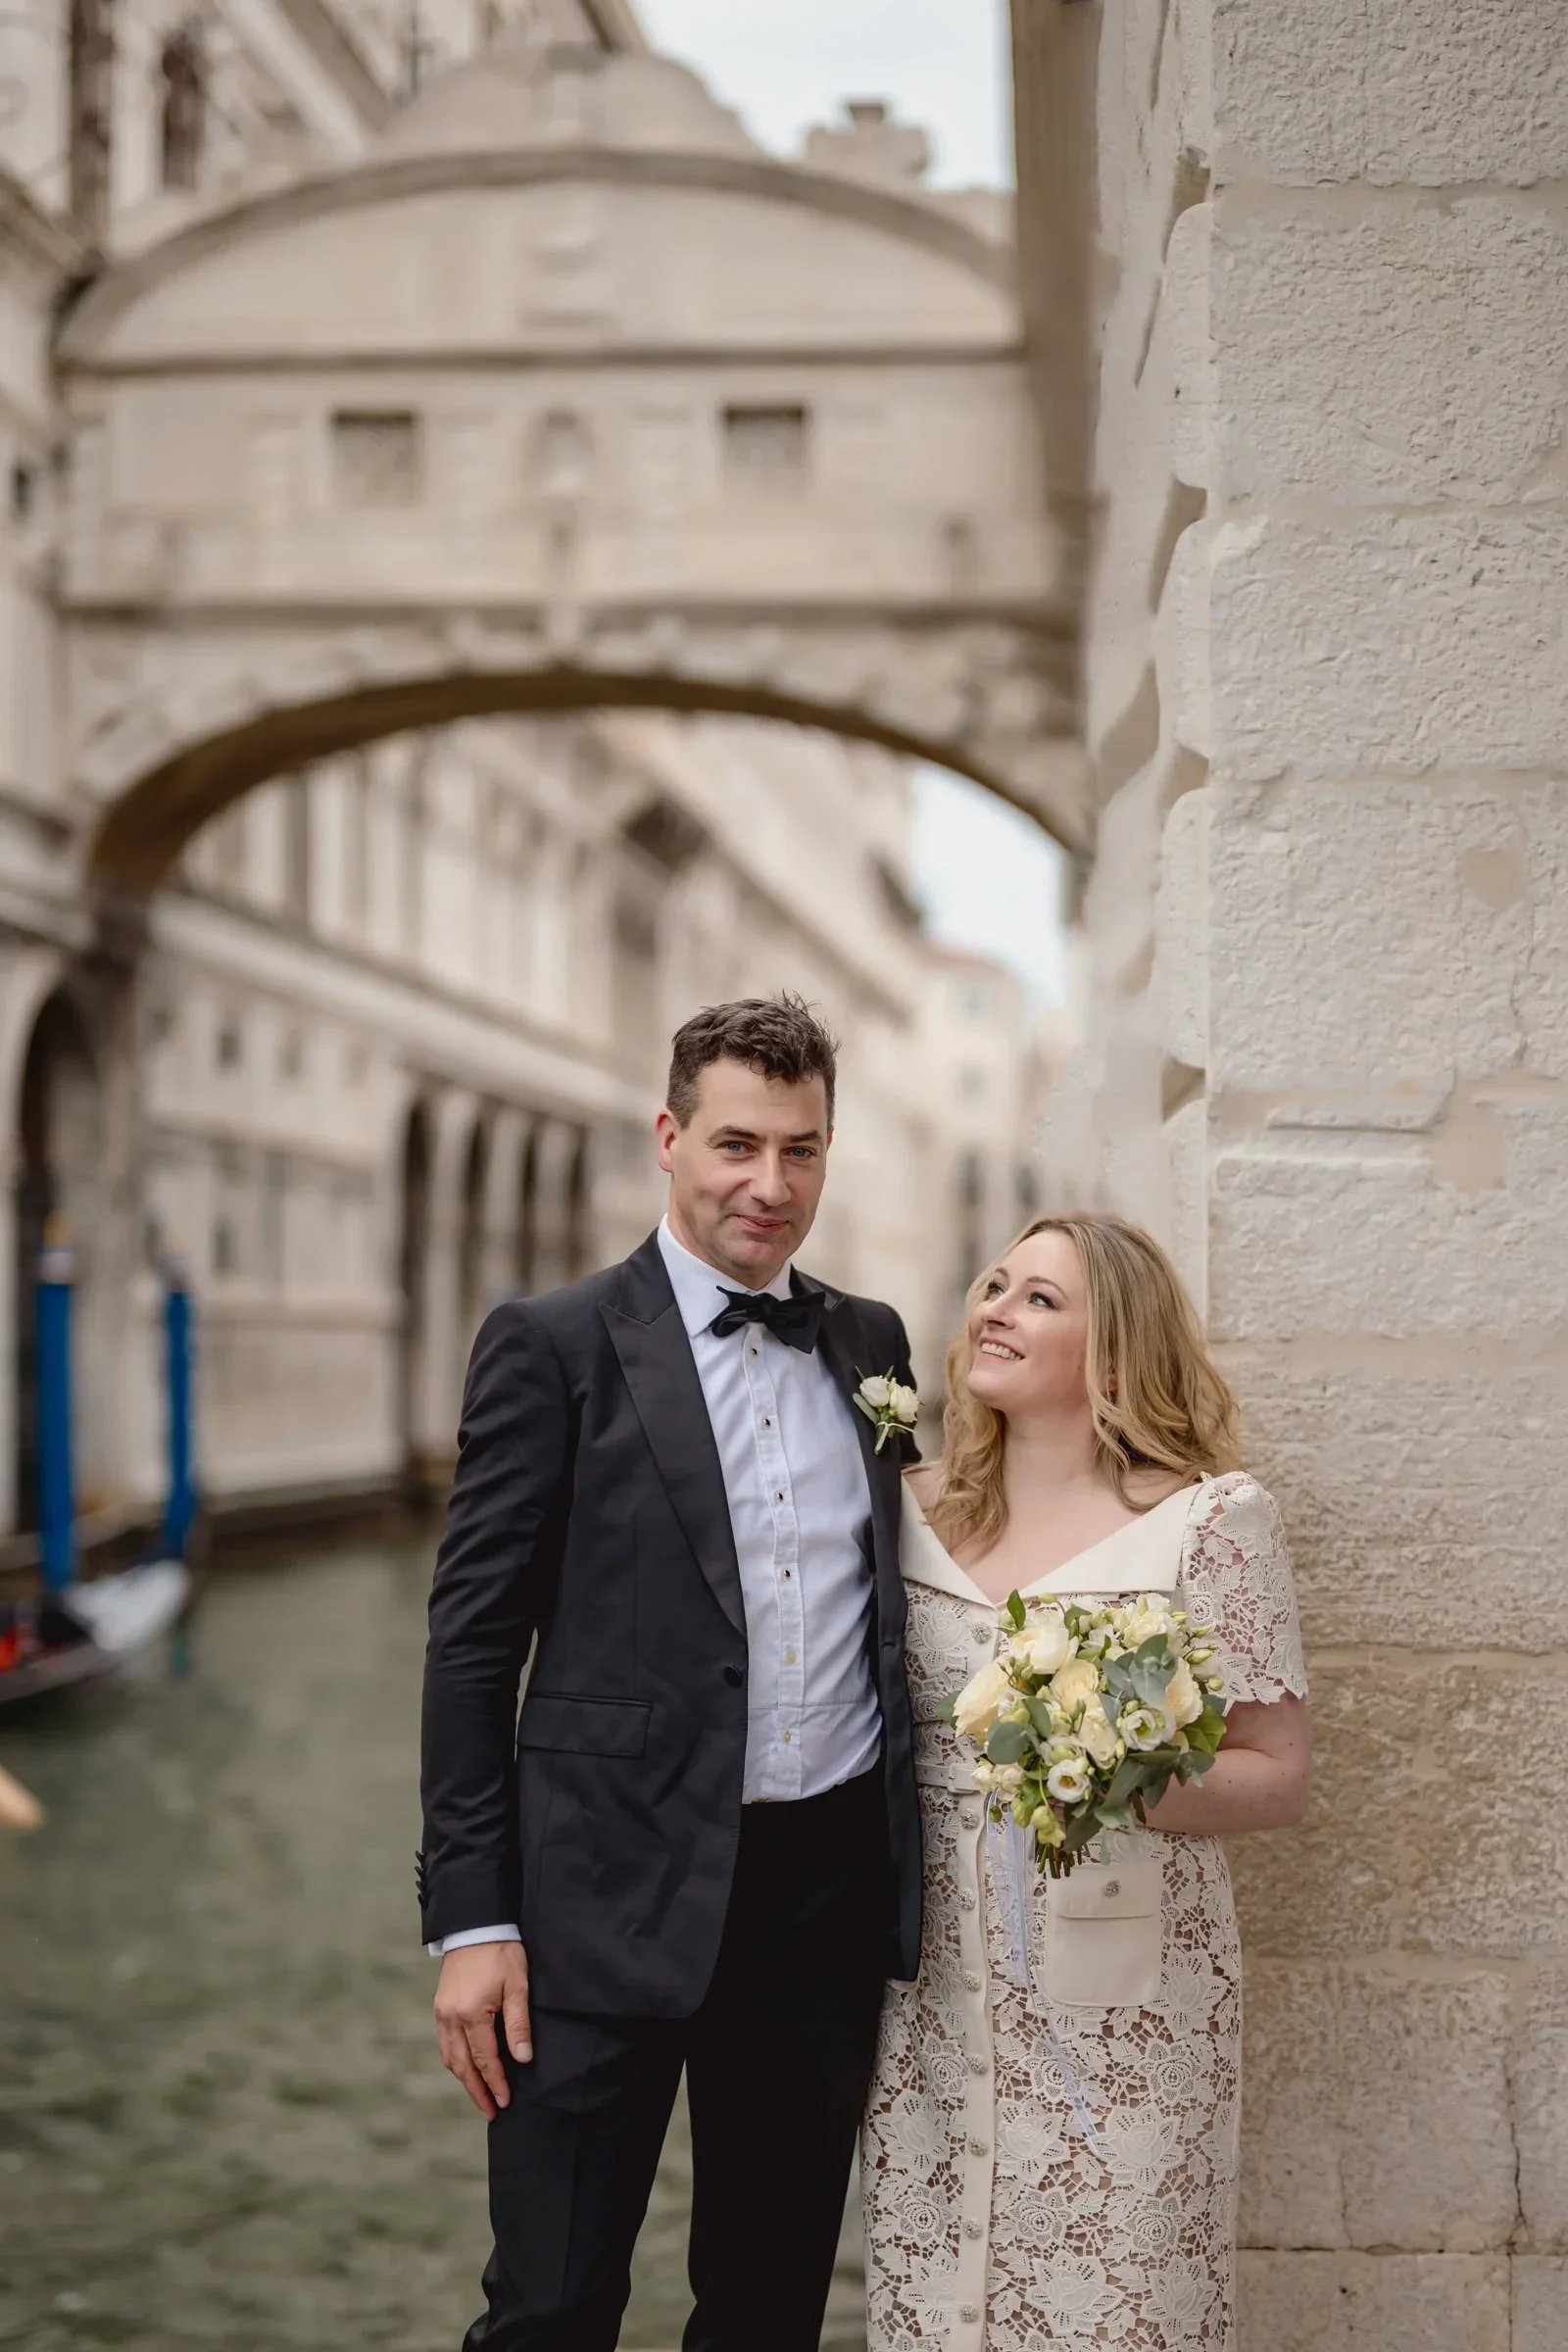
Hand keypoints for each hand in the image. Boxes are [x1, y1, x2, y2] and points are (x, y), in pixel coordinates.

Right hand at [434, 1940, 532, 2117]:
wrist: (476, 1925)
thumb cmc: (501, 1952)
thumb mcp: (517, 1985)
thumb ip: (518, 2024)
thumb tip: (522, 2058)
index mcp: (471, 2014)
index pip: (485, 2059)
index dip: (496, 2083)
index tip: (505, 2102)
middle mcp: (451, 2017)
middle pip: (463, 2066)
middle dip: (477, 2091)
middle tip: (491, 2111)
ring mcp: (442, 2013)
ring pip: (450, 2057)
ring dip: (464, 2079)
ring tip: (480, 2095)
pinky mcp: (440, 2007)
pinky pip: (445, 2043)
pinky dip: (455, 2061)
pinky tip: (466, 2068)